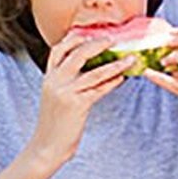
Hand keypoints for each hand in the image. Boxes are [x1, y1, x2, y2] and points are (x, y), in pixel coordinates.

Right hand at [26, 32, 131, 169]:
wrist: (46, 146)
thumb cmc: (56, 122)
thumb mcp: (56, 96)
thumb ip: (67, 80)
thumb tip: (92, 68)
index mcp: (49, 77)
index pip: (59, 48)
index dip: (76, 37)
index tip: (93, 32)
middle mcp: (55, 81)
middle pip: (77, 53)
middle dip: (98, 44)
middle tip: (114, 40)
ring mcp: (65, 92)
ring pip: (94, 72)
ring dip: (115, 64)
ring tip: (130, 59)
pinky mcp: (76, 105)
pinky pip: (99, 89)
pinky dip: (113, 82)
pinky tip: (123, 78)